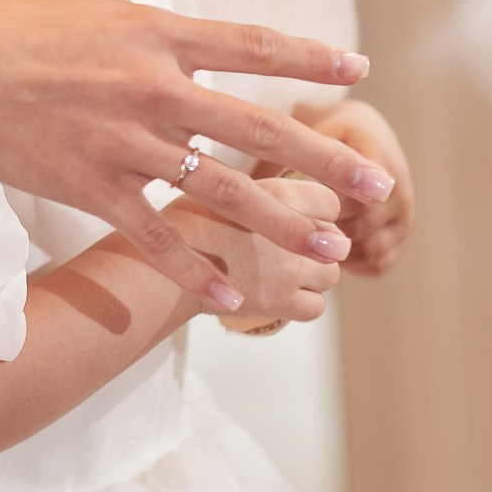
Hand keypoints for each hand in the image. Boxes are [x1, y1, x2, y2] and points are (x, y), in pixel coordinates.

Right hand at [0, 0, 394, 308]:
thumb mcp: (77, 2)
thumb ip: (127, 18)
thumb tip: (154, 22)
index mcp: (155, 35)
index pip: (251, 45)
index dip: (308, 57)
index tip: (357, 67)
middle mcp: (155, 90)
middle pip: (260, 129)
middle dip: (325, 160)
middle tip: (375, 186)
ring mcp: (129, 145)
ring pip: (224, 192)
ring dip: (284, 225)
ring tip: (332, 250)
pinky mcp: (95, 188)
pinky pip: (158, 239)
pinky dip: (197, 272)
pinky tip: (233, 302)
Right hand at [164, 178, 342, 324]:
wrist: (157, 266)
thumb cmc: (182, 224)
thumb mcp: (225, 183)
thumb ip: (265, 194)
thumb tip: (292, 205)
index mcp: (279, 191)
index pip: (330, 201)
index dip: (318, 212)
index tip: (301, 218)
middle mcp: (290, 228)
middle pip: (334, 240)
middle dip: (317, 246)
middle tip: (288, 248)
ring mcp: (287, 268)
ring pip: (331, 275)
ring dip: (313, 275)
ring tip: (281, 271)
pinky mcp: (279, 302)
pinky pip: (315, 307)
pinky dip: (304, 304)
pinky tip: (278, 294)